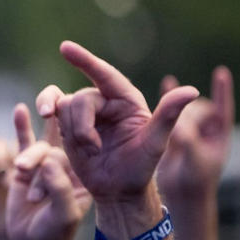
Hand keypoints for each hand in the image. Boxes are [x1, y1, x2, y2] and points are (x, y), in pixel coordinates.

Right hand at [5, 105, 91, 239]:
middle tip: (48, 112)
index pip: (83, 145)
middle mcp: (67, 165)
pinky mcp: (24, 167)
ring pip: (40, 145)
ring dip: (30, 154)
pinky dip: (21, 127)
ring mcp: (44, 165)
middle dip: (56, 122)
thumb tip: (48, 159)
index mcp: (84, 173)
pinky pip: (23, 143)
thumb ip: (59, 187)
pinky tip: (20, 110)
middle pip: (63, 136)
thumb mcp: (64, 215)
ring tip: (21, 170)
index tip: (74, 115)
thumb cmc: (54, 233)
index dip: (81, 127)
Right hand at [37, 41, 198, 206]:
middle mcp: (105, 102)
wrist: (116, 192)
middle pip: (81, 98)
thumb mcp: (156, 143)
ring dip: (73, 131)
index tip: (65, 48)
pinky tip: (47, 120)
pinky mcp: (68, 124)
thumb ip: (169, 114)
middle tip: (94, 148)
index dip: (85, 60)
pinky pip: (53, 110)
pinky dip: (51, 117)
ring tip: (88, 151)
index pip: (104, 74)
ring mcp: (85, 113)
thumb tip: (192, 90)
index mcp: (127, 101)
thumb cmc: (140, 169)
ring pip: (64, 106)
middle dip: (83, 125)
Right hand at [157, 67, 233, 199]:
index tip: (221, 73)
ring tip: (170, 125)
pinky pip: (171, 111)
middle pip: (197, 107)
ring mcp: (190, 130)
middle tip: (179, 135)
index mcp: (219, 135)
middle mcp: (206, 129)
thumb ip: (188, 142)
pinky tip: (168, 82)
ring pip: (182, 109)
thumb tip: (178, 124)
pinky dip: (169, 98)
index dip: (222, 91)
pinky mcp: (174, 132)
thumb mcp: (194, 161)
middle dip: (186, 114)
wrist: (183, 196)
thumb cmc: (194, 182)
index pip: (223, 109)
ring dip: (174, 111)